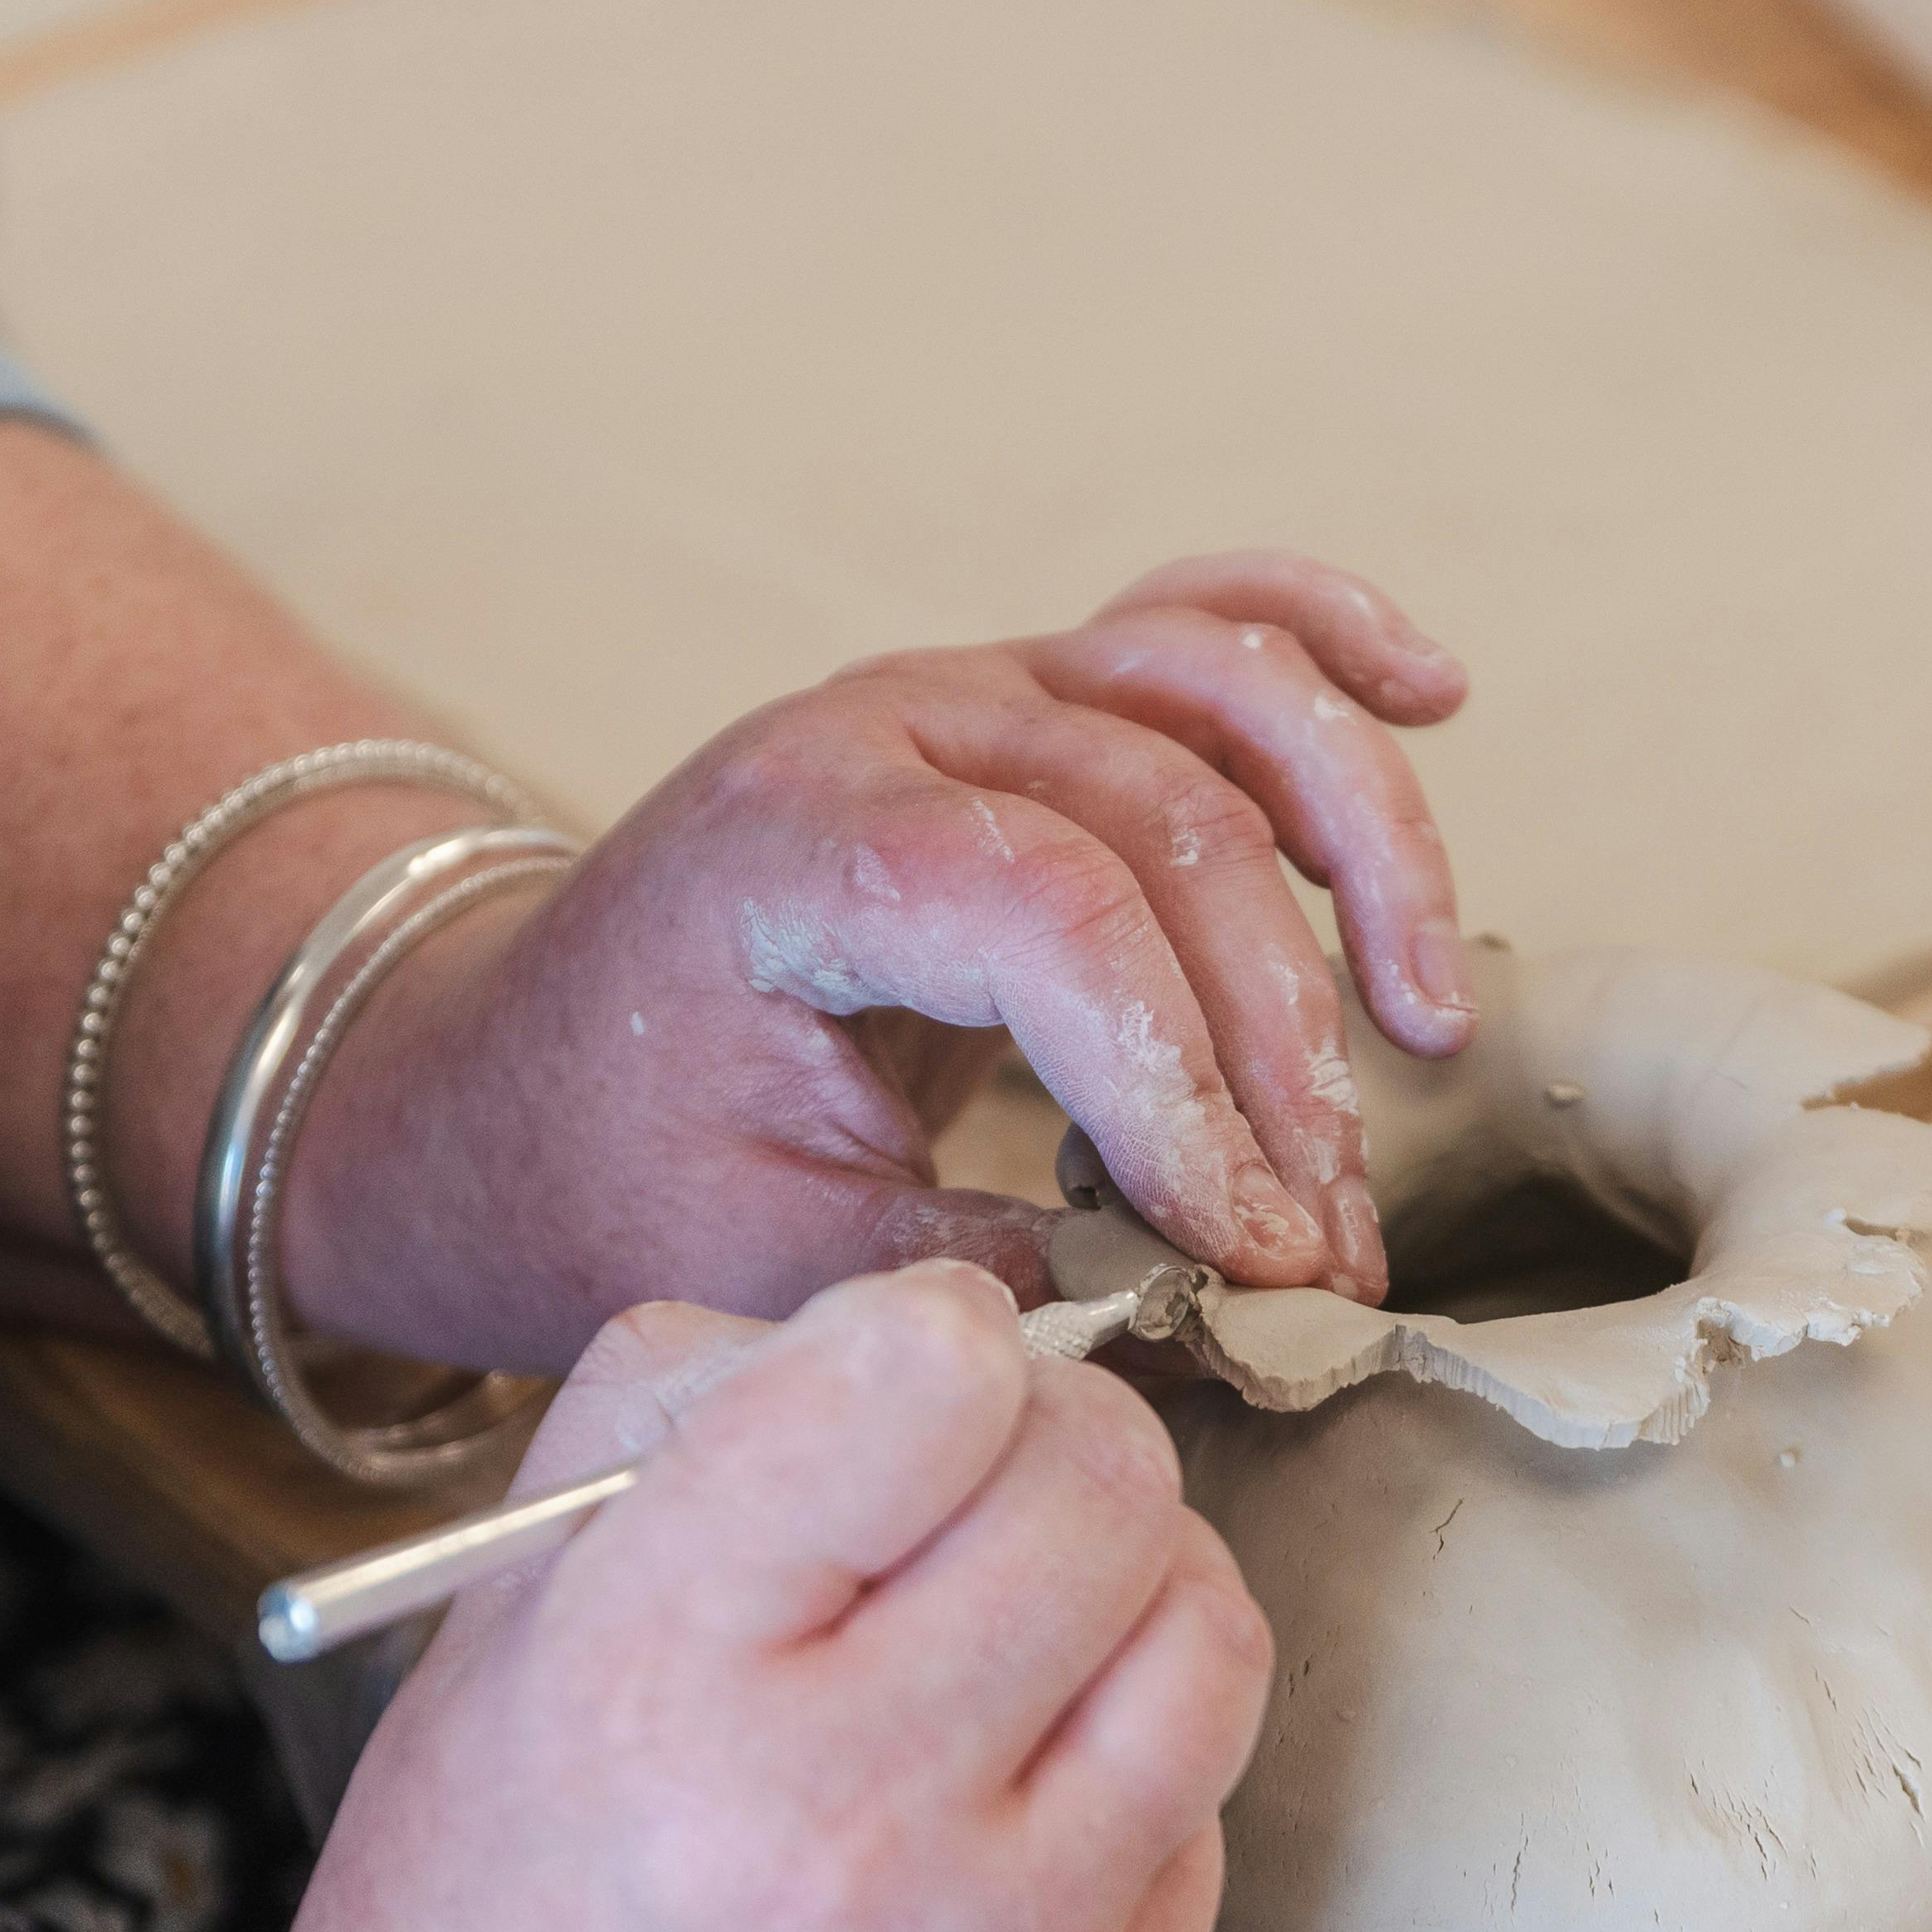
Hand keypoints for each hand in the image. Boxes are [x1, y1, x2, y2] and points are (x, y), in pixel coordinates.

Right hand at [197, 1265, 1270, 1931]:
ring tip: (1023, 1636)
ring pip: (1210, 1637)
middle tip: (975, 1498)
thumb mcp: (478, 1676)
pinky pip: (1200, 1830)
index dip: (935, 1339)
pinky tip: (1008, 1827)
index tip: (907, 1379)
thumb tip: (880, 1333)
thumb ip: (666, 1455)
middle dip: (1053, 1448)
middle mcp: (844, 1820)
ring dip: (1137, 1594)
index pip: (921, 1370)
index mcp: (650, 1684)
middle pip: (1105, 1482)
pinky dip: (1130, 1784)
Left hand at [280, 553, 1470, 1375]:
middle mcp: (890, 723)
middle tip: (1328, 1240)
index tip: (1255, 1256)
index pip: (1057, 922)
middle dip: (1281, 1055)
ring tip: (1428, 1020)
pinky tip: (1432, 693)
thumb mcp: (755, 1266)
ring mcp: (972, 694)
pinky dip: (1325, 648)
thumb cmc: (608, 1169)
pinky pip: (1202, 627)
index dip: (1187, 1093)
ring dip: (1362, 849)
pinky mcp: (1029, 709)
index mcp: (791, 838)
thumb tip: (1191, 1304)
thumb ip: (964, 1279)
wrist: (500, 1080)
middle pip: (1170, 827)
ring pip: (1223, 693)